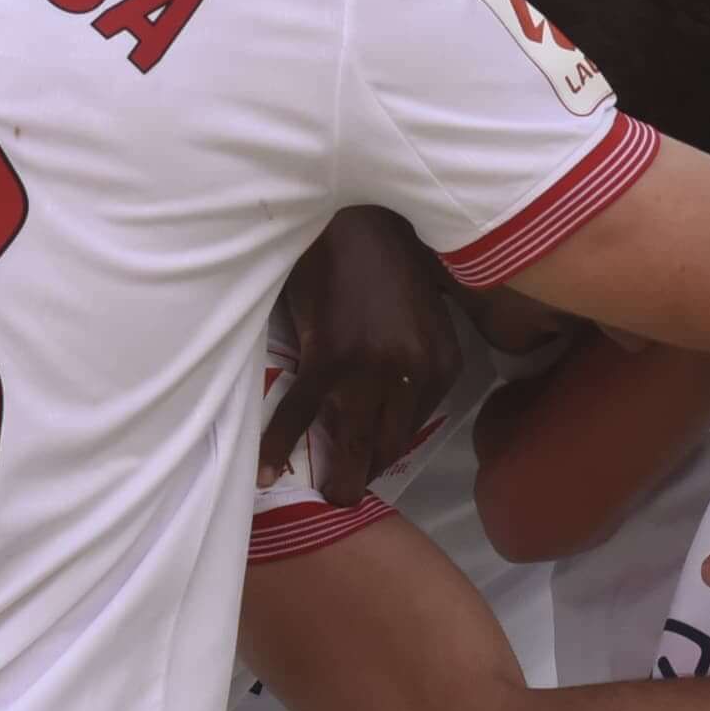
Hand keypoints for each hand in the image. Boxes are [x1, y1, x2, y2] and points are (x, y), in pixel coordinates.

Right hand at [264, 208, 465, 506]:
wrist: (349, 212)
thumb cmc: (382, 256)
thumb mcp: (422, 311)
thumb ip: (416, 356)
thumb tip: (390, 401)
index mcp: (443, 361)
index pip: (415, 427)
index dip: (387, 449)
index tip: (369, 460)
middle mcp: (415, 370)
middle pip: (388, 442)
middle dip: (366, 472)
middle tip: (346, 493)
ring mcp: (372, 365)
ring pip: (352, 437)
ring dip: (338, 474)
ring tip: (328, 498)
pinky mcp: (330, 356)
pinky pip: (302, 411)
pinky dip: (280, 442)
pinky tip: (266, 470)